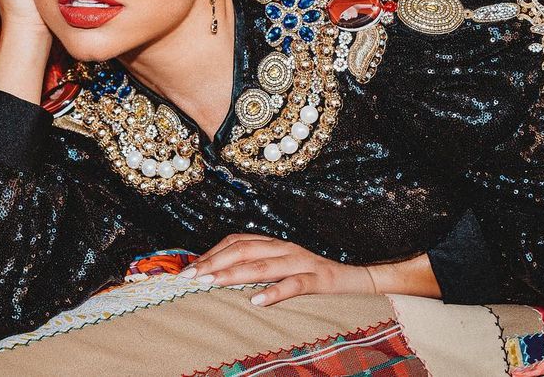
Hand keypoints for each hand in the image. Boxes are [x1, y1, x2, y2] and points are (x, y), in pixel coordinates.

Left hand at [181, 233, 374, 306]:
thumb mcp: (282, 270)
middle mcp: (285, 248)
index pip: (237, 241)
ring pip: (264, 264)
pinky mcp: (319, 280)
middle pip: (244, 249)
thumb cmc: (313, 278)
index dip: (211, 253)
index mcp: (275, 244)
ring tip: (212, 283)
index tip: (188, 269)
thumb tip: (218, 279)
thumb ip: (257, 270)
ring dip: (235, 274)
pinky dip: (275, 292)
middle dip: (214, 262)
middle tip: (191, 277)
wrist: (356, 280)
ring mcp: (302, 262)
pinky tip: (257, 301)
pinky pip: (295, 284)